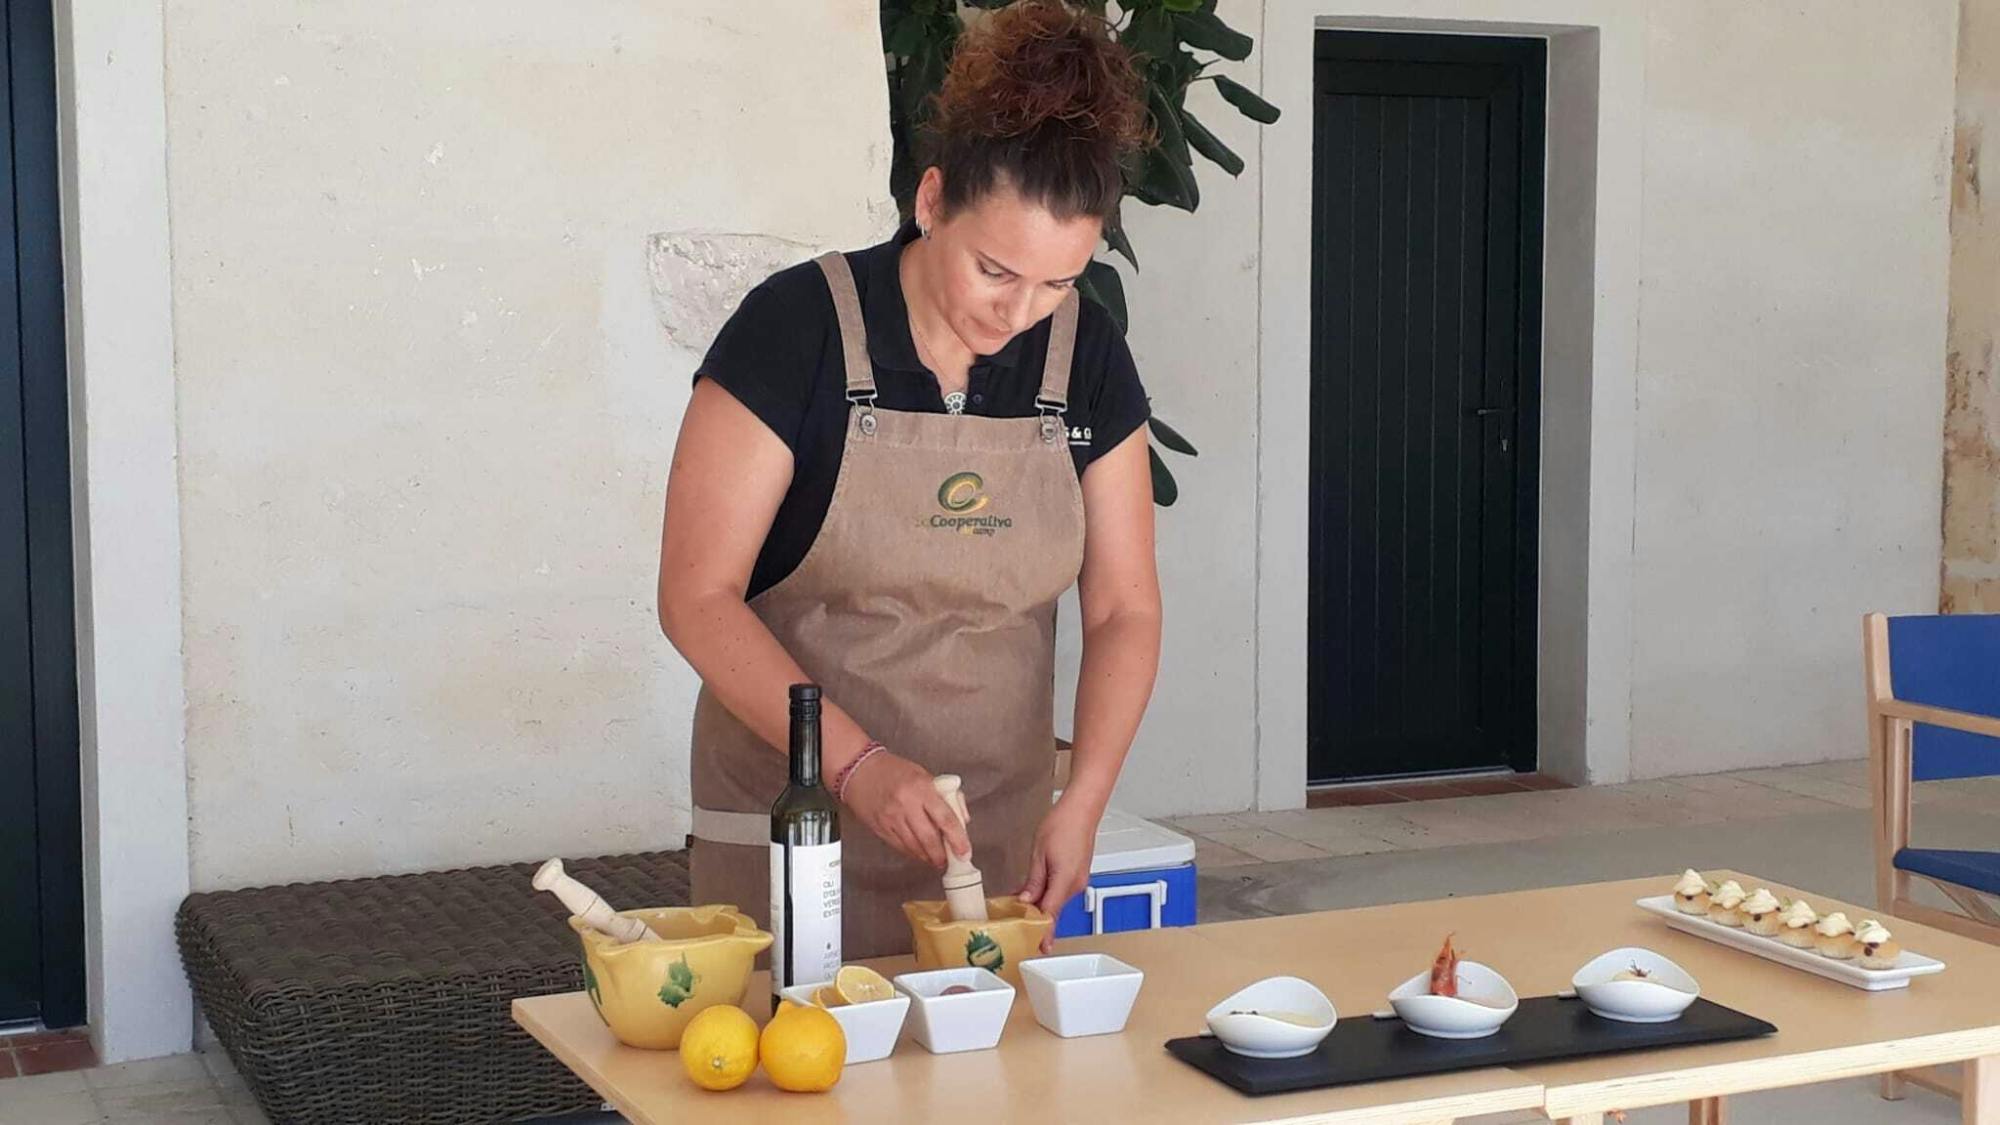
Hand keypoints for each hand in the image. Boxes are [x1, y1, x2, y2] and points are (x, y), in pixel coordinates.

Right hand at [837, 750, 971, 869]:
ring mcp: (891, 818)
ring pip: (914, 847)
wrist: (860, 770)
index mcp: (921, 788)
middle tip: (949, 861)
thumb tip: (962, 819)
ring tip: (935, 858)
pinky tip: (919, 852)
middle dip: (942, 856)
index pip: (945, 818)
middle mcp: (906, 804)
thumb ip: (946, 796)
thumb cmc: (894, 770)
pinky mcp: (880, 828)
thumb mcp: (924, 775)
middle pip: (929, 839)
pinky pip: (900, 847)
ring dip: (928, 857)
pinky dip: (912, 852)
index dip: (958, 839)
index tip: (964, 851)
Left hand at [1017, 796, 1100, 952]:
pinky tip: (1033, 892)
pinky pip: (1060, 890)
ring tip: (1019, 907)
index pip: (1051, 915)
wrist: (1082, 808)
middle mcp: (1075, 885)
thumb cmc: (1062, 823)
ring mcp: (1078, 880)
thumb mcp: (1039, 853)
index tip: (1038, 947)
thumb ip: (1034, 881)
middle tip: (1016, 926)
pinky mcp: (1077, 874)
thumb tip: (1026, 901)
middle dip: (1035, 919)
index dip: (1043, 933)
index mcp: (1065, 881)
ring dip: (1040, 905)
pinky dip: (1047, 894)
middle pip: (1053, 910)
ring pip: (1055, 900)